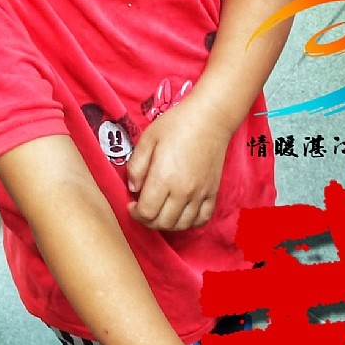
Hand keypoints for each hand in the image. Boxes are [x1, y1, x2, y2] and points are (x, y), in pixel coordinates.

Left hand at [127, 94, 231, 231]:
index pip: (147, 212)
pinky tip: (181, 214)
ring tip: (161, 213)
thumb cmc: (176, 124)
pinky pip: (202, 219)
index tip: (132, 204)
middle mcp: (183, 191)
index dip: (136, 213)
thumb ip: (136, 166)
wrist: (210, 119)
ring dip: (168, 224)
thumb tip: (133, 189)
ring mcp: (200, 194)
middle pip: (163, 223)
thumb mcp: (147, 139)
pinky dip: (190, 223)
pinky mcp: (212, 193)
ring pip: (182, 225)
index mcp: (164, 177)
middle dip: (149, 221)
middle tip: (144, 210)